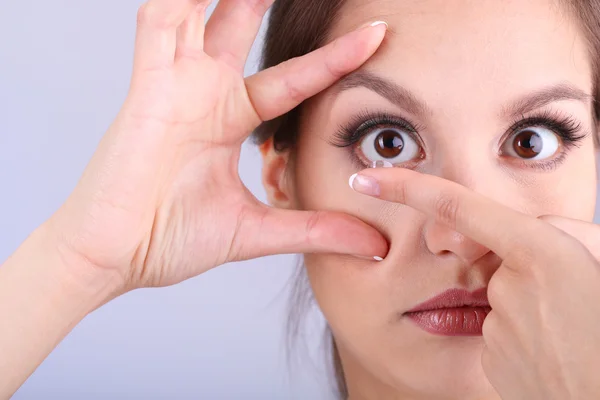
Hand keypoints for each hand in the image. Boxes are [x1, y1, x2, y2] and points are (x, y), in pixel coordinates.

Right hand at [48, 0, 388, 291]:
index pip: (295, 77)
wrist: (117, 259)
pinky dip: (178, 2)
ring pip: (202, 12)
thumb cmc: (171, 240)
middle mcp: (205, 94)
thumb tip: (376, 245)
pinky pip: (158, 24)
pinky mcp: (147, 88)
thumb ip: (316, 229)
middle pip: (242, 26)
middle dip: (266, 0)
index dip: (334, 58)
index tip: (376, 36)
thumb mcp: (258, 231)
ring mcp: (176, 86)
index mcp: (230, 121)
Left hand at [349, 167, 599, 399]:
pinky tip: (553, 352)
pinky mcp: (492, 361)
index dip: (406, 187)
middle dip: (525, 267)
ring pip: (500, 296)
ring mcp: (498, 328)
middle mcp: (507, 287)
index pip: (456, 206)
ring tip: (570, 330)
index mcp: (539, 253)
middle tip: (574, 296)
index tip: (366, 179)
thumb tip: (523, 234)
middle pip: (494, 257)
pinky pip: (498, 331)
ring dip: (528, 304)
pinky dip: (520, 335)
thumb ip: (559, 232)